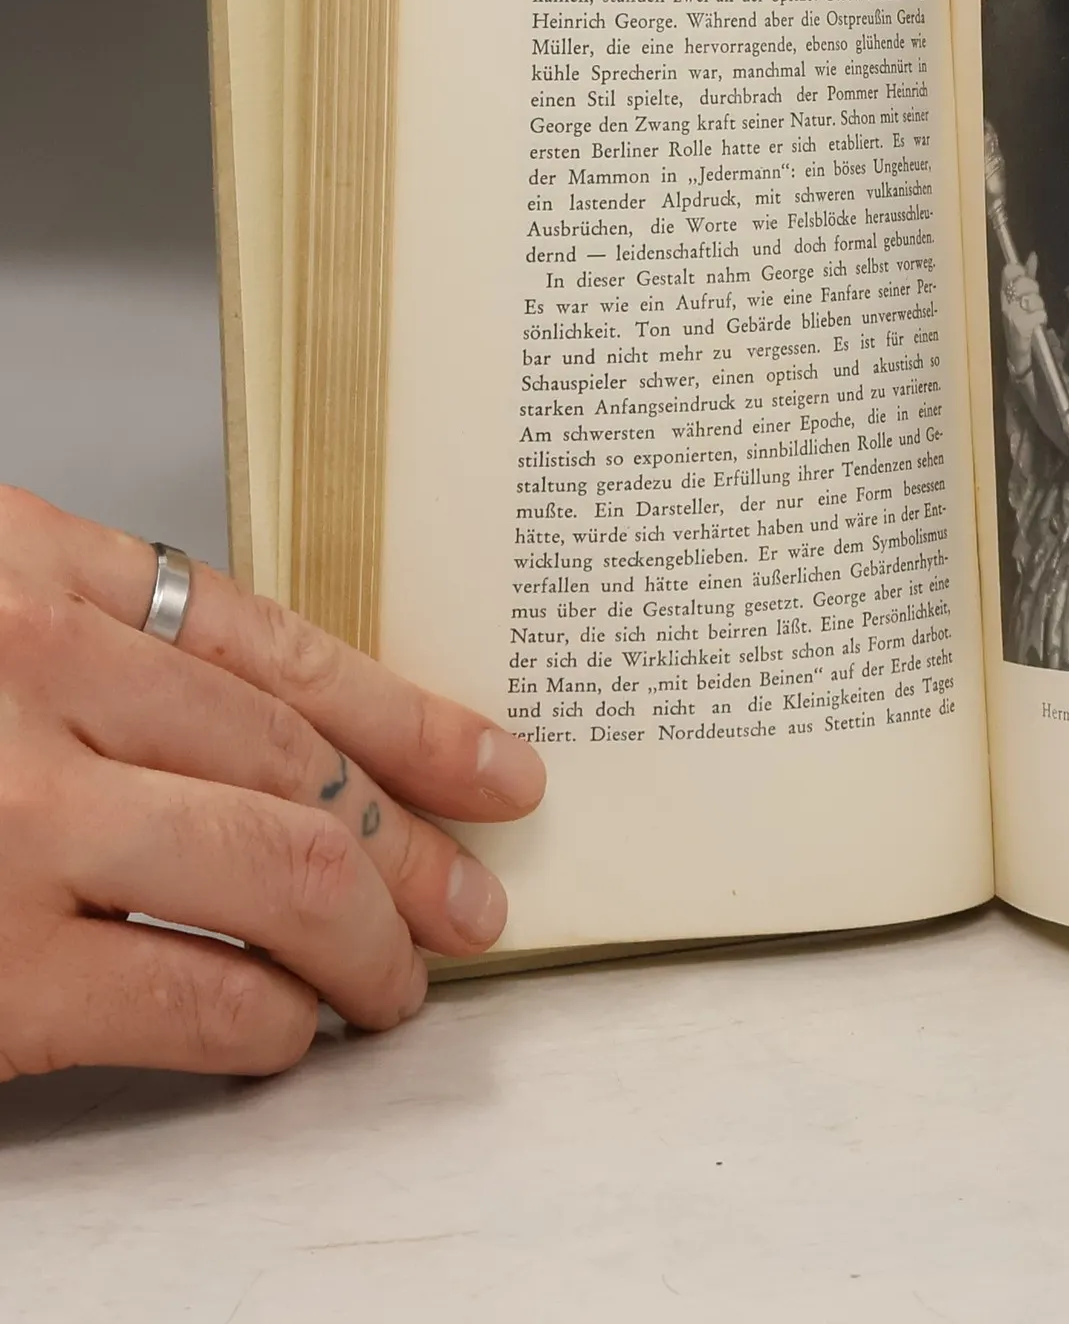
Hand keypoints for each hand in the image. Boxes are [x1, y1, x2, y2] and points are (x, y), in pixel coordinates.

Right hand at [0, 485, 545, 1079]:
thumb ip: (100, 654)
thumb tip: (273, 744)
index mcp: (35, 569)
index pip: (282, 650)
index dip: (411, 721)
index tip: (494, 769)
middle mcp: (37, 668)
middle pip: (299, 760)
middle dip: (412, 844)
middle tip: (473, 898)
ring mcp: (15, 818)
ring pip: (284, 868)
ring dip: (370, 940)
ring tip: (397, 981)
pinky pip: (194, 990)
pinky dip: (268, 1018)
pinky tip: (285, 1025)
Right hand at [1000, 251, 1048, 375]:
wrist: (1022, 359)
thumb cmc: (1024, 326)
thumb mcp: (1025, 298)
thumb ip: (1029, 276)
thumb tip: (1032, 256)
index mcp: (1005, 295)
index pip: (1009, 271)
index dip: (1020, 271)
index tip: (1025, 278)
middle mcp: (1005, 305)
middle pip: (1022, 282)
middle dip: (1032, 289)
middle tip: (1033, 301)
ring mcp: (1011, 317)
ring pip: (1031, 298)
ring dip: (1038, 306)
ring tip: (1036, 316)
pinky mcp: (1020, 329)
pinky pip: (1037, 314)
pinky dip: (1040, 318)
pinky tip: (1038, 325)